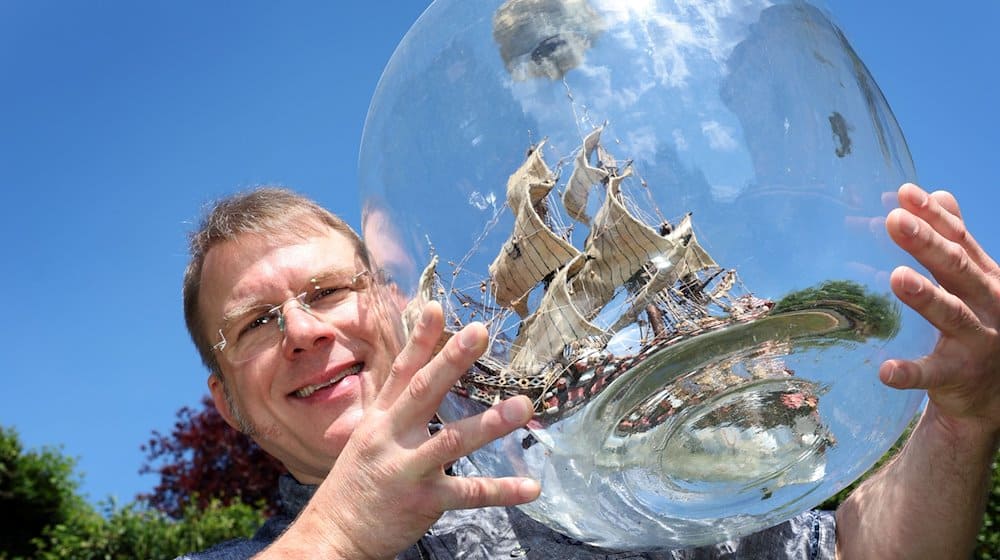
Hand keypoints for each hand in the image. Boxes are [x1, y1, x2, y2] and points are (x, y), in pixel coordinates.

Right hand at [290, 301, 539, 559]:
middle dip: (452, 361)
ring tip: (523, 405)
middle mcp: (392, 438)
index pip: (401, 372)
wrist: (333, 537)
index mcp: (380, 419)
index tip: (437, 307)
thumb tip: (414, 373)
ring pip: (452, 441)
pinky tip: (532, 488)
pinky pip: (469, 495)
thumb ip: (393, 407)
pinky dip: (502, 491)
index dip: (419, 339)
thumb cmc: (354, 484)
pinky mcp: (424, 502)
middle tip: (480, 332)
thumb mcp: (366, 438)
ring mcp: (408, 470)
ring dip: (489, 423)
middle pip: (424, 392)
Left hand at [881, 183, 999, 441]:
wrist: (996, 390)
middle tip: (893, 221)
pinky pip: (931, 374)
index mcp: (986, 277)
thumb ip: (957, 241)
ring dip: (925, 296)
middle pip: (954, 269)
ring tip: (897, 277)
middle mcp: (987, 304)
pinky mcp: (959, 376)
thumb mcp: (976, 279)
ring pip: (951, 314)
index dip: (934, 216)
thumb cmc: (980, 322)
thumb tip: (939, 193)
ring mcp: (976, 341)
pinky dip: (909, 373)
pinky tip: (886, 371)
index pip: (959, 240)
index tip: (905, 193)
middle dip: (925, 243)